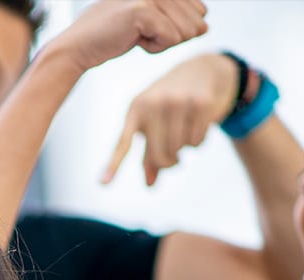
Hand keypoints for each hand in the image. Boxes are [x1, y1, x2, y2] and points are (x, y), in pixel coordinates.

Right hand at [50, 0, 207, 79]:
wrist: (79, 48)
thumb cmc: (112, 37)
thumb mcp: (150, 26)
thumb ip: (179, 23)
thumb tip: (206, 27)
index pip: (198, 8)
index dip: (180, 29)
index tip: (151, 30)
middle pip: (194, 21)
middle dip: (171, 37)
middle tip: (143, 34)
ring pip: (184, 31)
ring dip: (161, 43)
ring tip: (137, 35)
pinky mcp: (144, 9)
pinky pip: (170, 39)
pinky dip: (154, 48)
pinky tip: (134, 40)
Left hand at [102, 51, 236, 184]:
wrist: (200, 71)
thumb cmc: (169, 104)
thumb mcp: (153, 124)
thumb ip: (149, 155)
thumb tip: (149, 185)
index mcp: (136, 108)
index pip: (123, 143)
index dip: (113, 164)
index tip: (102, 184)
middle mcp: (154, 103)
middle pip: (159, 156)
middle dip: (168, 162)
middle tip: (174, 159)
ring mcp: (178, 101)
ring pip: (179, 149)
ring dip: (184, 149)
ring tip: (185, 131)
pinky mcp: (200, 103)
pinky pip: (197, 142)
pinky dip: (198, 141)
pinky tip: (198, 123)